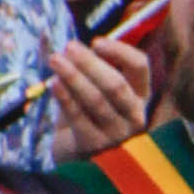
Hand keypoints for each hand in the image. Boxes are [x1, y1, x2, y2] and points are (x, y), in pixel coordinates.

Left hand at [49, 31, 154, 152]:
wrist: (76, 151)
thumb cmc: (87, 111)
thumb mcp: (92, 84)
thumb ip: (87, 63)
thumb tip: (67, 43)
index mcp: (139, 94)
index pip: (140, 67)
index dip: (120, 51)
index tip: (95, 42)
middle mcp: (134, 115)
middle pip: (116, 85)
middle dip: (91, 63)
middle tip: (69, 46)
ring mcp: (117, 134)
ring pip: (96, 101)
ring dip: (74, 77)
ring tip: (55, 59)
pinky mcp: (95, 146)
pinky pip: (79, 118)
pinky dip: (65, 98)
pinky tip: (53, 83)